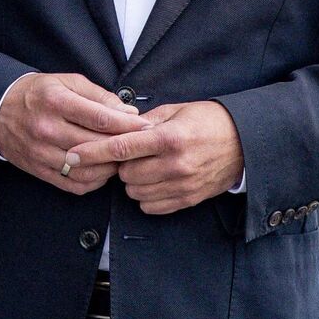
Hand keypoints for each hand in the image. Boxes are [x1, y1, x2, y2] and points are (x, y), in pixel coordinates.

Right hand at [0, 73, 151, 194]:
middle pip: (96, 145)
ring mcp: (42, 153)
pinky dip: (94, 181)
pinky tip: (103, 171)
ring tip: (123, 159)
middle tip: (141, 146)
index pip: (100, 118)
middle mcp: (47, 129)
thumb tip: (129, 113)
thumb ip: (99, 96)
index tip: (147, 127)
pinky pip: (74, 184)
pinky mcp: (39, 170)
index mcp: (55, 102)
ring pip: (87, 168)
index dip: (128, 125)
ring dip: (110, 167)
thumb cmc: (38, 94)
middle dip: (123, 147)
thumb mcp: (66, 82)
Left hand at [69, 101, 243, 213]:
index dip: (92, 152)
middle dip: (121, 165)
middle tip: (131, 154)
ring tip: (145, 167)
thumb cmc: (209, 121)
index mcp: (168, 137)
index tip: (72, 155)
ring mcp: (182, 185)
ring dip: (133, 181)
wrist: (246, 143)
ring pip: (135, 192)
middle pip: (125, 174)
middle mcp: (174, 164)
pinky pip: (151, 207)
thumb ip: (144, 121)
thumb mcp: (177, 111)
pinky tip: (154, 181)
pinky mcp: (188, 199)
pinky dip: (146, 196)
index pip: (121, 147)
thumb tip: (115, 127)